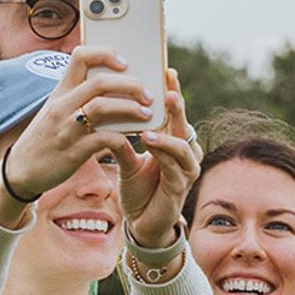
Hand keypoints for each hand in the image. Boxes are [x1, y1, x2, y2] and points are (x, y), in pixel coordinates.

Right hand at [2, 46, 158, 193]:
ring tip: (146, 113)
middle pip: (100, 82)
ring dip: (130, 108)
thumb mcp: (55, 110)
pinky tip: (132, 139)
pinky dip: (122, 137)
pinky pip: (103, 139)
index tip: (125, 63)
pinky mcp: (73, 152)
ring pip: (103, 107)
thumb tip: (114, 86)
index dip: (106, 54)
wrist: (21, 171)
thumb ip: (78, 96)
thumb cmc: (45, 138)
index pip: (80, 56)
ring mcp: (66, 128)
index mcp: (60, 91)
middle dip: (130, 85)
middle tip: (147, 93)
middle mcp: (62, 106)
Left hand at [121, 80, 198, 250]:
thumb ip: (124, 138)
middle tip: (166, 88)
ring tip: (151, 119)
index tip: (165, 70)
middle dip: (176, 105)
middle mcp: (186, 153)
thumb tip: (108, 111)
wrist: (141, 224)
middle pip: (183, 123)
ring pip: (182, 144)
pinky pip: (174, 166)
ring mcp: (186, 171)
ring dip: (167, 131)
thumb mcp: (128, 159)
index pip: (173, 112)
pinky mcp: (180, 188)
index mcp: (174, 142)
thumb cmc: (139, 188)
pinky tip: (149, 140)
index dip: (172, 92)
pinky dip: (162, 151)